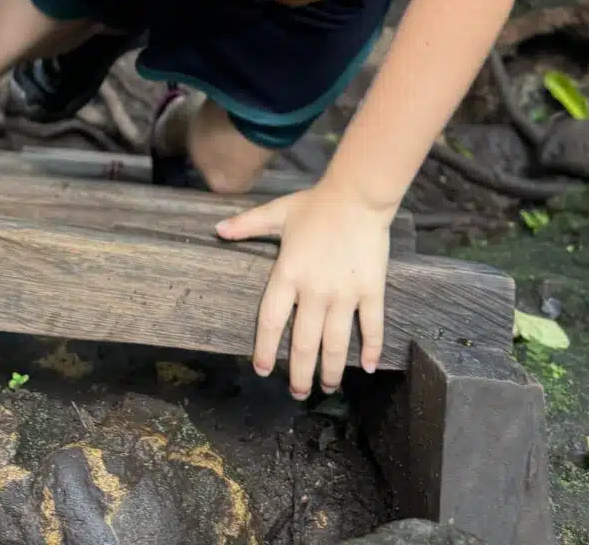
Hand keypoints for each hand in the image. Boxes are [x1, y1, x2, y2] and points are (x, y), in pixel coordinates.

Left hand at [216, 183, 390, 398]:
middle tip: (298, 393)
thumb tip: (217, 230)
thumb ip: (247, 225)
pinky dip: (370, 348)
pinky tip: (367, 367)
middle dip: (300, 373)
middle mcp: (315, 290)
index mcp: (289, 274)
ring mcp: (344, 293)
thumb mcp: (277, 212)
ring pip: (336, 342)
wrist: (358, 195)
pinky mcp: (370, 290)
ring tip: (326, 387)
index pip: (271, 321)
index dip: (265, 349)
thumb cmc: (316, 204)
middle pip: (304, 342)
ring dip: (331, 370)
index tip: (263, 370)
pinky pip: (371, 325)